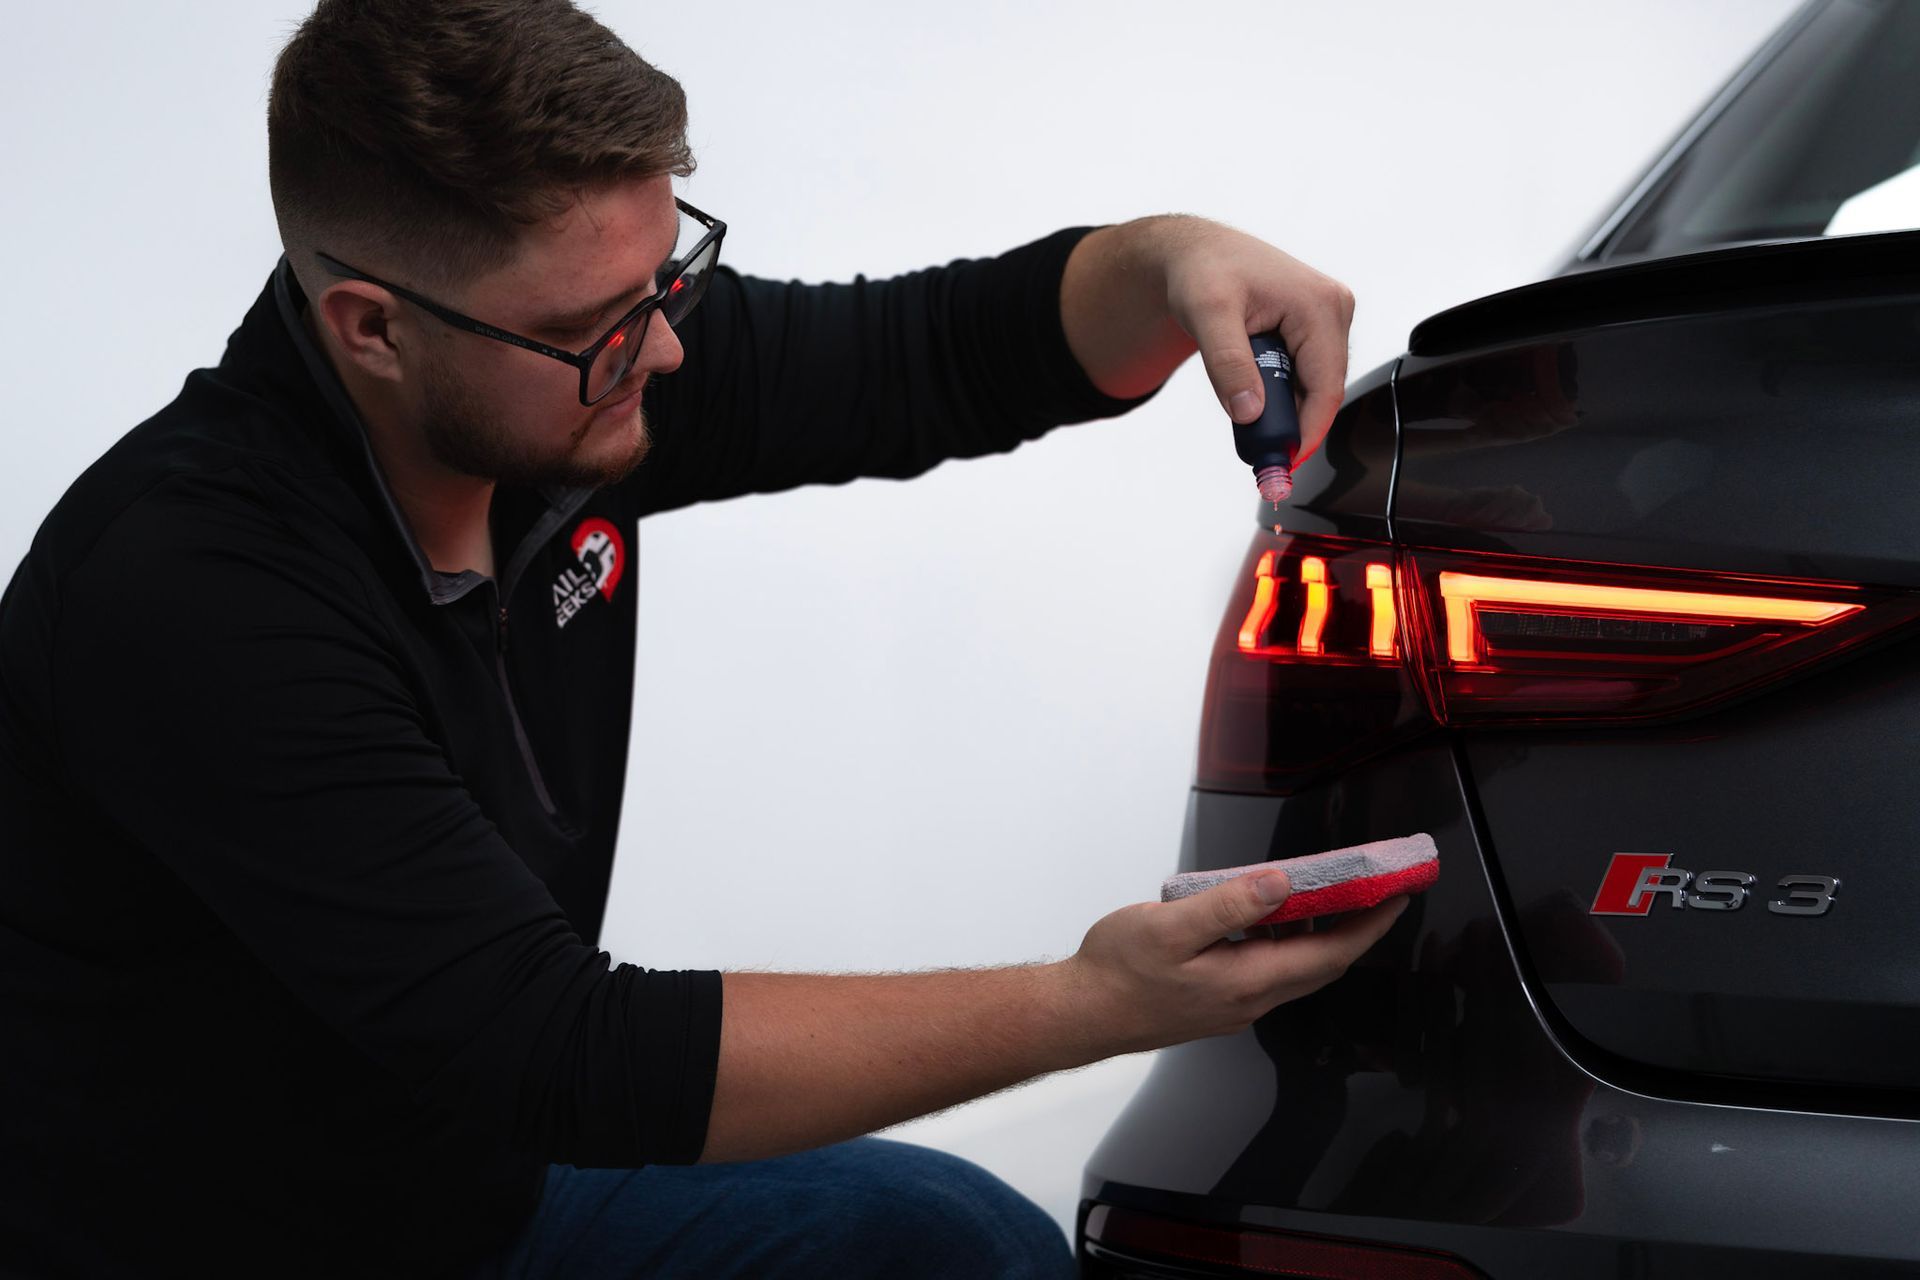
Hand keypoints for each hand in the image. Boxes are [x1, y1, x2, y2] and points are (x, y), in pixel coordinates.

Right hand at [1059, 869, 1407, 1057]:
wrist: (1081, 1013)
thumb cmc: (1115, 971)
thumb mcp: (1168, 926)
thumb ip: (1228, 905)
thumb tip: (1280, 884)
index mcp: (1245, 981)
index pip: (1328, 954)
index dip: (1369, 925)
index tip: (1396, 896)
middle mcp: (1249, 999)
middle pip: (1321, 964)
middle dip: (1358, 928)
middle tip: (1381, 891)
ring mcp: (1234, 1004)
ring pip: (1297, 969)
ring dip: (1324, 935)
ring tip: (1338, 895)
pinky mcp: (1218, 1001)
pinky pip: (1271, 970)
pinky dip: (1289, 942)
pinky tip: (1277, 916)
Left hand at [1161, 221, 1355, 467]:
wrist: (1198, 253)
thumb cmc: (1203, 271)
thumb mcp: (1207, 315)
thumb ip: (1228, 364)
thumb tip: (1248, 413)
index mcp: (1319, 305)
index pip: (1326, 387)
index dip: (1306, 432)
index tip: (1281, 463)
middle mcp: (1333, 310)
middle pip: (1323, 390)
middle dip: (1292, 424)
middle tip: (1257, 453)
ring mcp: (1328, 320)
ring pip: (1315, 386)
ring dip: (1284, 409)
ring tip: (1247, 419)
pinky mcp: (1316, 329)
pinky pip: (1306, 375)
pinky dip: (1281, 394)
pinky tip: (1254, 397)